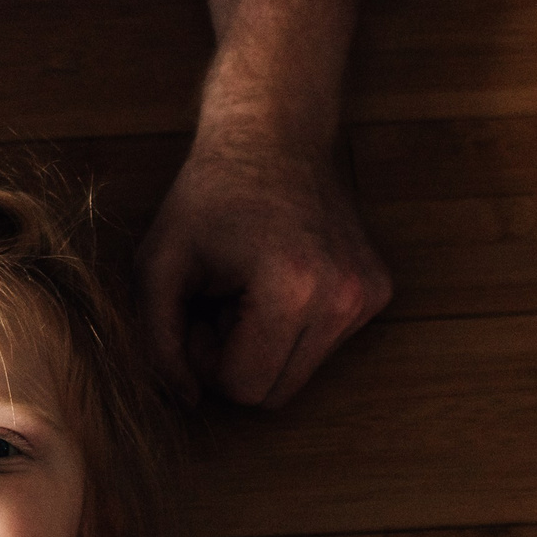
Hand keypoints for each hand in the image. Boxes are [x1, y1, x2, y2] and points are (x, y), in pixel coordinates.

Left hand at [137, 139, 390, 408]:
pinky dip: (296, 325)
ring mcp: (368, 295)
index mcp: (294, 292)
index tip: (201, 313)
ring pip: (302, 373)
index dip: (209, 361)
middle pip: (277, 392)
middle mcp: (344, 298)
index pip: (246, 389)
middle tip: (221, 304)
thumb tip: (186, 401)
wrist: (274, 135)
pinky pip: (326, 344)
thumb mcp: (158, 265)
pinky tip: (280, 279)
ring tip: (250, 289)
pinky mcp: (379, 291)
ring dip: (266, 343)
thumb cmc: (208, 196)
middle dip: (239, 360)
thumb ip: (159, 340)